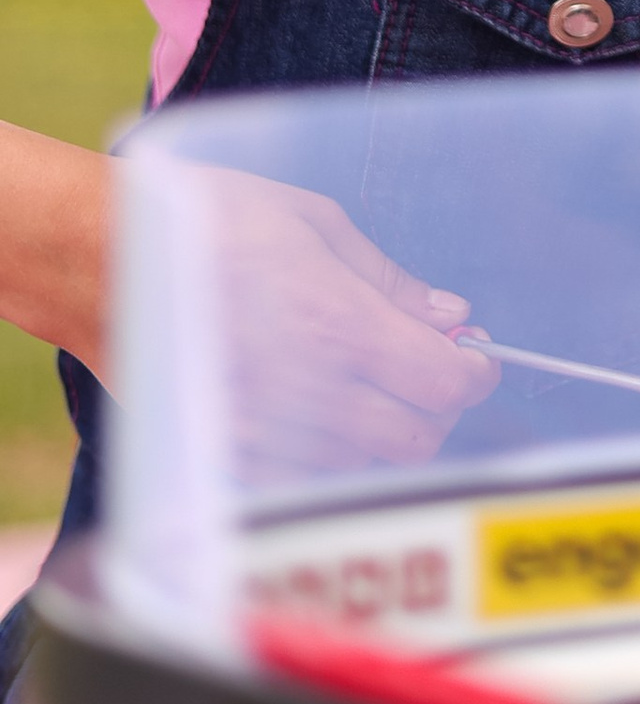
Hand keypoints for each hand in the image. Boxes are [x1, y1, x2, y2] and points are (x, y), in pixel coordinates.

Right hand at [181, 169, 502, 482]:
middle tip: (425, 369)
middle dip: (436, 406)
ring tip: (367, 386)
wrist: (101, 264)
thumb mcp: (310, 221)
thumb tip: (450, 315)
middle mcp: (305, 390)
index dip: (473, 373)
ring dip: (384, 433)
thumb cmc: (202, 223)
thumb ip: (388, 279)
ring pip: (364, 466)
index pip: (442, 381)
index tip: (474, 358)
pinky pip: (303, 482)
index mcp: (335, 323)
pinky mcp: (224, 456)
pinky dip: (327, 458)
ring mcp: (262, 434)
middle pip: (415, 438)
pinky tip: (318, 416)